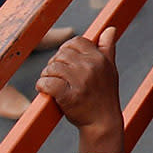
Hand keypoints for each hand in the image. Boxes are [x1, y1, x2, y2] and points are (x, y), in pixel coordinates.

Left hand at [35, 26, 122, 141]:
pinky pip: (47, 83)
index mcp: (100, 58)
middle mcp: (91, 67)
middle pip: (61, 54)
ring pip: (52, 68)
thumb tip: (110, 29)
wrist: (103, 123)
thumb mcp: (110, 70)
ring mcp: (80, 81)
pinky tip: (47, 91)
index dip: (67, 50)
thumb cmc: (104, 95)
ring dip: (47, 76)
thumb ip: (107, 48)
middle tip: (58, 76)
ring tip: (53, 84)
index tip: (67, 63)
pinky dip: (42, 86)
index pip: (76, 41)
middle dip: (55, 64)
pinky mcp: (69, 95)